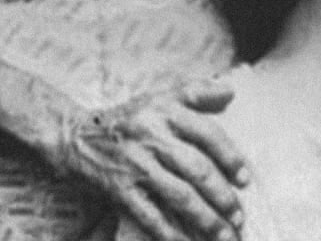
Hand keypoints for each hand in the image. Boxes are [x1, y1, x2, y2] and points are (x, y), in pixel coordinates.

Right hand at [51, 78, 248, 240]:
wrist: (75, 136)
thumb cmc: (128, 117)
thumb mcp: (160, 96)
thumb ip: (197, 92)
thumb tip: (231, 92)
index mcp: (165, 112)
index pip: (207, 134)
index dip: (230, 157)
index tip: (245, 180)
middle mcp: (152, 137)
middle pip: (196, 169)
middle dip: (222, 196)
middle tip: (239, 216)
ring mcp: (135, 165)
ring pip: (178, 195)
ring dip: (205, 218)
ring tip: (224, 234)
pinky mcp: (119, 189)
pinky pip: (150, 215)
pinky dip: (170, 232)